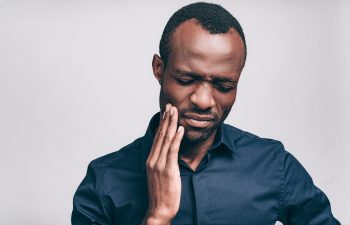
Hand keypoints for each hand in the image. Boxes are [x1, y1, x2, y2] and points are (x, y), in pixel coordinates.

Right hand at [142, 104, 183, 224]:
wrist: (159, 209)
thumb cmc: (161, 193)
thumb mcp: (159, 175)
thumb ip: (162, 162)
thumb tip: (168, 153)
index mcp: (151, 160)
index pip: (157, 138)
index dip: (162, 124)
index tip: (165, 112)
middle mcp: (153, 159)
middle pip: (160, 135)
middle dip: (166, 119)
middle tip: (170, 106)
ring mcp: (159, 164)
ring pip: (166, 139)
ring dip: (171, 124)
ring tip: (175, 112)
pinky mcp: (168, 169)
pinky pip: (172, 150)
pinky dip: (176, 138)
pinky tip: (180, 129)